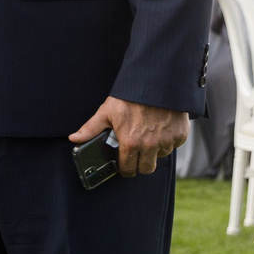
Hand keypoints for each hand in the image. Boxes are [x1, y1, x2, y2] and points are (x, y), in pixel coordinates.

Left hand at [72, 97, 187, 177]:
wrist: (157, 83)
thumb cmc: (130, 97)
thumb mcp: (106, 112)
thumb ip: (90, 129)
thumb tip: (74, 138)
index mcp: (130, 143)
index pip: (128, 169)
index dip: (125, 169)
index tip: (125, 167)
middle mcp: (150, 146)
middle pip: (146, 169)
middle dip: (140, 165)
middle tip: (136, 156)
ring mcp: (167, 141)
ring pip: (160, 156)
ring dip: (154, 151)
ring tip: (147, 136)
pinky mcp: (180, 135)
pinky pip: (174, 145)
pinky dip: (168, 140)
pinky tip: (161, 129)